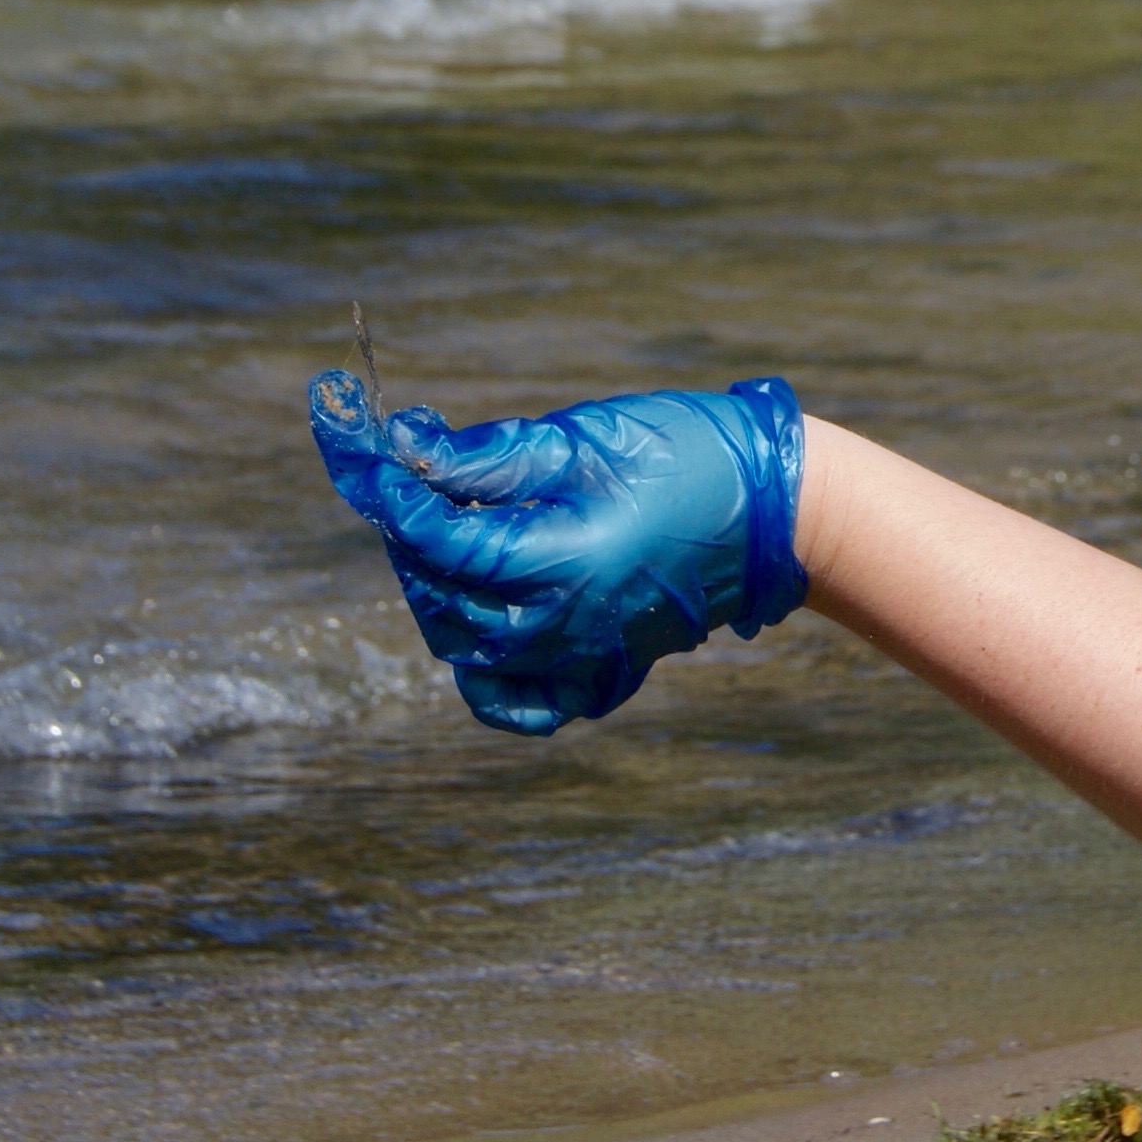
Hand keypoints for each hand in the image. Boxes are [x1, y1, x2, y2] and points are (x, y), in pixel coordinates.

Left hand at [308, 368, 808, 734]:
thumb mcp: (583, 440)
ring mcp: (584, 657)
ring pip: (468, 647)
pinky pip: (522, 702)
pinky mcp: (603, 671)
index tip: (363, 452)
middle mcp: (566, 626)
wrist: (777, 512)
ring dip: (439, 591)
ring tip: (450, 532)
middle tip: (415, 479)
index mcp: (563, 562)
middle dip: (412, 537)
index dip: (393, 495)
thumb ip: (488, 457)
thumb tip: (402, 450)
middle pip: (443, 597)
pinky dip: (486, 675)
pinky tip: (481, 624)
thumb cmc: (688, 456)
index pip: (442, 541)